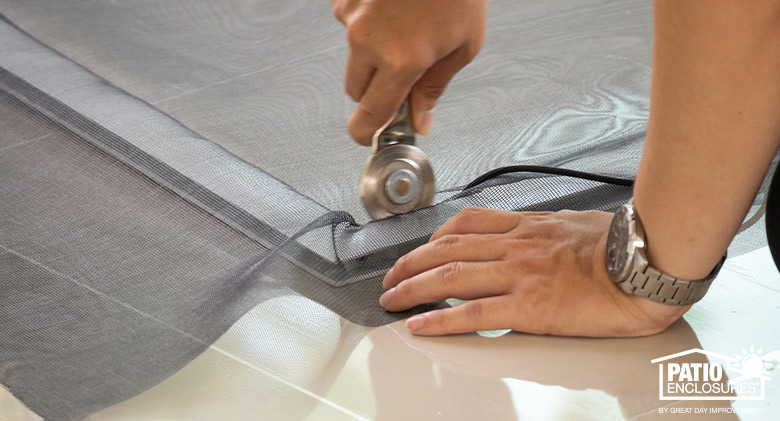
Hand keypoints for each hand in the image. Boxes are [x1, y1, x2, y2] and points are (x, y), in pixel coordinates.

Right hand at [331, 0, 487, 143]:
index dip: (367, 133)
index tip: (369, 137)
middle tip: (402, 75)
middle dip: (375, 91)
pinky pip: (352, 21)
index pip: (370, 115)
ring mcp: (351, 16)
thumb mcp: (464, 43)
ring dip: (373, 51)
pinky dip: (370, 20)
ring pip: (354, 53)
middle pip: (355, 90)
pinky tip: (394, 5)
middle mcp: (367, 41)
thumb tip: (421, 120)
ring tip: (407, 24)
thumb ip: (435, 86)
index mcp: (400, 61)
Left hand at [380, 207, 688, 336]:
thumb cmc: (623, 245)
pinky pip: (472, 313)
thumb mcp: (578, 223)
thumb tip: (538, 240)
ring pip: (450, 276)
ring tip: (392, 299)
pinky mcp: (528, 306)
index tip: (421, 246)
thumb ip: (549, 232)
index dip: (434, 236)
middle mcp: (516, 245)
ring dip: (413, 287)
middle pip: (447, 249)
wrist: (647, 264)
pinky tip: (421, 325)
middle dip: (411, 262)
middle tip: (391, 276)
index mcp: (528, 226)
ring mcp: (519, 274)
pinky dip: (440, 318)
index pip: (466, 223)